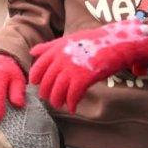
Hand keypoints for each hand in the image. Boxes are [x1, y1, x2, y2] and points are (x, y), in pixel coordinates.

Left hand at [30, 19, 147, 111]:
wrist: (116, 43)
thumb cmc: (92, 41)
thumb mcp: (67, 40)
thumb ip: (49, 47)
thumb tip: (32, 52)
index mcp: (56, 50)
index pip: (38, 67)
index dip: (35, 78)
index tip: (35, 85)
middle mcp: (60, 60)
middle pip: (46, 82)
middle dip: (46, 93)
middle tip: (48, 99)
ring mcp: (71, 69)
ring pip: (57, 91)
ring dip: (57, 101)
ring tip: (59, 105)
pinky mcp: (83, 78)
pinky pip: (72, 95)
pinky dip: (71, 103)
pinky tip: (73, 108)